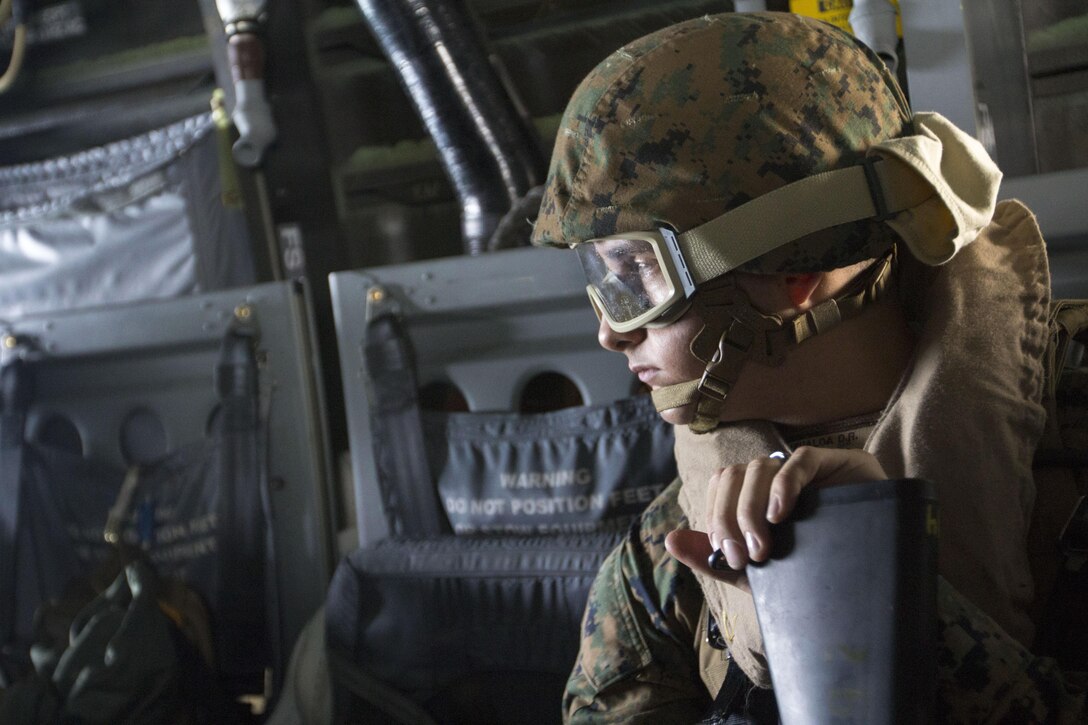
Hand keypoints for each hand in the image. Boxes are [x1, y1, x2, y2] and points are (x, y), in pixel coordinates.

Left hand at [665, 447, 885, 590]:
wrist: (870, 576)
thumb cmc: (813, 569)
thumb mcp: (759, 571)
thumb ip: (713, 559)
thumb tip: (668, 540)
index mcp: (755, 494)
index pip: (720, 487)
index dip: (715, 516)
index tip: (728, 556)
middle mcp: (776, 476)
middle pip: (734, 476)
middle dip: (729, 517)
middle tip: (743, 556)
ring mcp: (804, 468)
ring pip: (760, 468)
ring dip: (752, 509)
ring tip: (764, 546)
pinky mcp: (835, 462)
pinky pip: (799, 461)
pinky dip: (784, 486)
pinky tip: (781, 515)